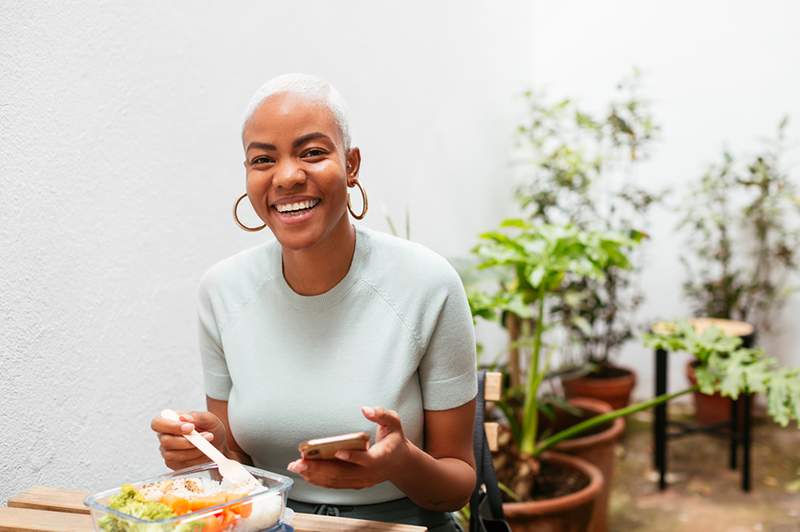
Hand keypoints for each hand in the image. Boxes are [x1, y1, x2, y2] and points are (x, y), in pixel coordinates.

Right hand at [151, 410, 227, 469]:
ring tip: (208, 443)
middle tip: (207, 436)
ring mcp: (167, 452)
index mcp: (168, 421)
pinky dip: (196, 459)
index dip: (171, 426)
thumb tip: (183, 417)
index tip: (190, 427)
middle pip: (166, 441)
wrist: (218, 441)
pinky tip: (204, 452)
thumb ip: (197, 416)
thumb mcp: (208, 418)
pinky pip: (182, 464)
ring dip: (194, 450)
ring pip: (174, 455)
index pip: (157, 423)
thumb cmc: (209, 427)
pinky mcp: (175, 464)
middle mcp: (164, 437)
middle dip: (187, 441)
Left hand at [287, 406, 410, 489]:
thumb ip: (381, 414)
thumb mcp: (394, 423)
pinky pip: (335, 484)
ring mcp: (362, 481)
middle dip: (319, 468)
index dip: (352, 457)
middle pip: (343, 473)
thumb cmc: (395, 441)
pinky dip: (319, 480)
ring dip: (315, 475)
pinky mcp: (354, 484)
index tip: (338, 452)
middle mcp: (370, 473)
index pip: (366, 460)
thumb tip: (366, 410)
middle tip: (300, 462)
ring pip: (336, 481)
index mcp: (381, 458)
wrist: (400, 464)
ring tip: (297, 467)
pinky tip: (306, 474)